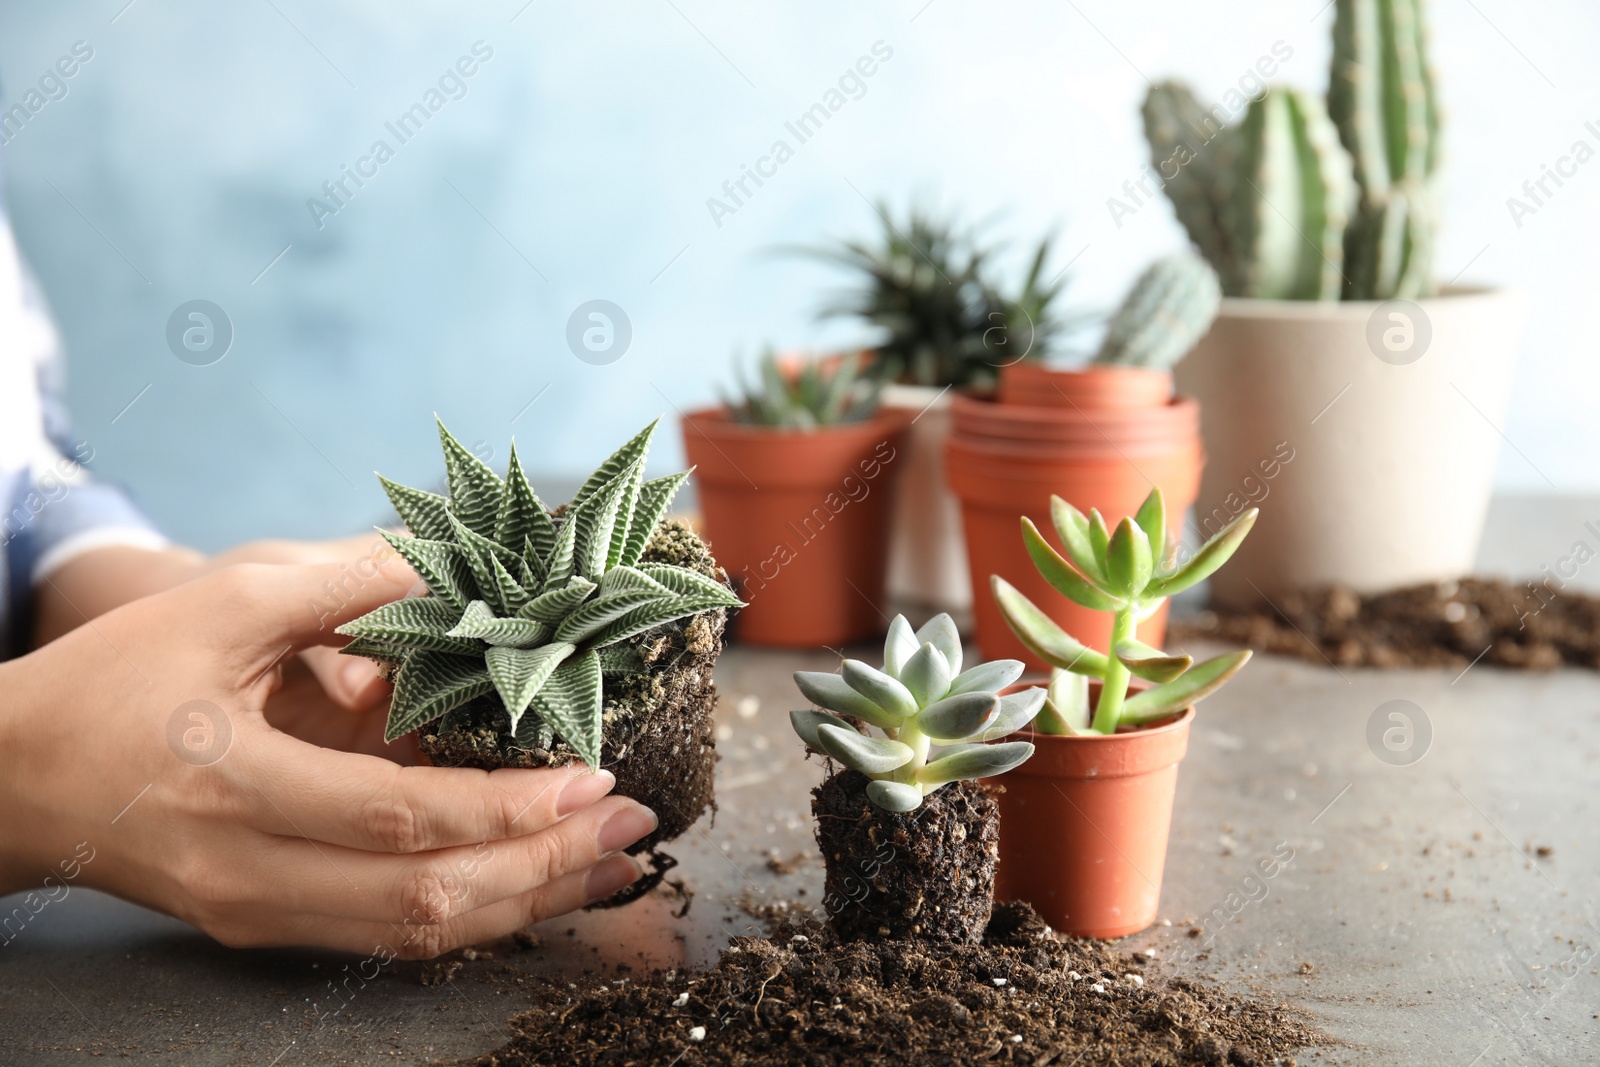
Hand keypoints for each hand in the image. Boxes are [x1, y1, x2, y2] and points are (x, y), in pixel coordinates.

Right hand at [0, 558, 653, 956]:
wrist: (17, 780)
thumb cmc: (119, 678)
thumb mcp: (222, 603)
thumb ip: (346, 582)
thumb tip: (463, 563)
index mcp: (233, 781)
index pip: (397, 818)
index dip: (506, 806)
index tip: (592, 777)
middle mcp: (248, 871)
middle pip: (424, 898)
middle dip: (544, 867)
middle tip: (634, 827)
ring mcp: (257, 912)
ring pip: (416, 936)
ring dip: (527, 905)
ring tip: (613, 867)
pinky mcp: (267, 926)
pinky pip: (388, 940)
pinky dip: (475, 917)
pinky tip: (537, 888)